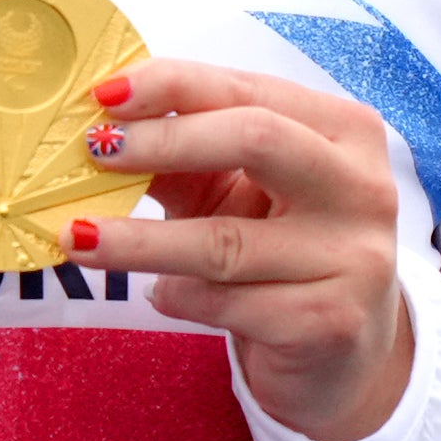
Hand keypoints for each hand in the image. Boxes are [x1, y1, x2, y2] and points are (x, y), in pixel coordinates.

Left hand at [67, 59, 411, 440]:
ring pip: (225, 240)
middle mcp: (361, 186)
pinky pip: (227, 302)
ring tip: (78, 237)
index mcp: (342, 130)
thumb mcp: (233, 188)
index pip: (246, 88)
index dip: (170, 85)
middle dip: (164, 140)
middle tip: (95, 151)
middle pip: (255, 138)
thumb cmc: (277, 248)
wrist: (341, 355)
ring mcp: (354, 258)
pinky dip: (177, 296)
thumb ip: (181, 153)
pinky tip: (159, 294)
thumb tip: (99, 123)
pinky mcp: (332, 323)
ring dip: (137, 240)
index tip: (102, 95)